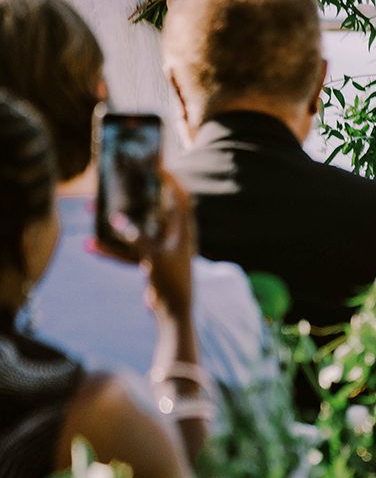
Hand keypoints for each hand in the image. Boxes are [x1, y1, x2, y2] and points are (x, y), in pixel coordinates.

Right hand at [96, 170, 196, 322]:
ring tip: (92, 209)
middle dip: (132, 197)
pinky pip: (127, 250)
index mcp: (183, 230)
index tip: (157, 166)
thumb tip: (116, 220)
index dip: (170, 180)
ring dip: (114, 221)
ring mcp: (160, 248)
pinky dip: (111, 248)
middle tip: (115, 184)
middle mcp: (173, 235)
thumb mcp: (154, 256)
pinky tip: (90, 246)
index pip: (179, 197)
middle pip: (152, 209)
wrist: (174, 311)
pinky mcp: (149, 261)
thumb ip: (136, 237)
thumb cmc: (172, 281)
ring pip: (135, 228)